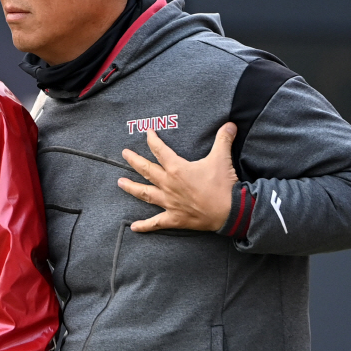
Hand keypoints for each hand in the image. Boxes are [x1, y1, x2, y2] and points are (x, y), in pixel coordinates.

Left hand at [118, 123, 237, 232]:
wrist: (229, 211)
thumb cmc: (223, 184)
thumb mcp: (222, 158)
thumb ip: (223, 139)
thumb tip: (230, 124)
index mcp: (177, 169)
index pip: (160, 151)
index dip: (152, 140)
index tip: (147, 133)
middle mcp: (168, 184)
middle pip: (146, 170)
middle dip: (134, 160)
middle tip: (124, 154)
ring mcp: (169, 202)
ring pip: (144, 193)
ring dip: (131, 187)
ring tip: (120, 183)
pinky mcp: (173, 218)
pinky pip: (155, 223)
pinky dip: (144, 226)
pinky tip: (134, 227)